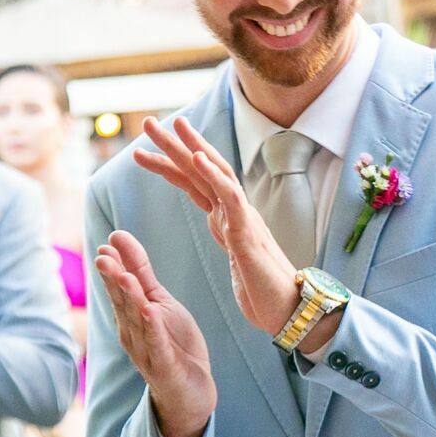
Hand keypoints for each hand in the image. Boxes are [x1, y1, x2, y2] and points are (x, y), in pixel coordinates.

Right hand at [95, 230, 216, 436]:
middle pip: (121, 303)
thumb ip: (140, 272)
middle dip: (112, 279)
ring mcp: (146, 351)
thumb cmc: (172, 343)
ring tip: (124, 276)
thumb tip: (118, 239)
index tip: (108, 242)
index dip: (114, 266)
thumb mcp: (158, 302)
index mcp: (129, 316)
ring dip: (129, 299)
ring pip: (136, 322)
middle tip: (103, 256)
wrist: (190, 391)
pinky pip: (157, 345)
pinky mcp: (164, 366)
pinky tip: (149, 311)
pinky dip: (152, 328)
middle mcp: (132, 333)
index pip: (119, 288)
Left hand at [135, 116, 301, 337]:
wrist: (292, 315)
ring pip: (216, 174)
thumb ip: (231, 241)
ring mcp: (244, 221)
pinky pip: (231, 198)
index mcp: (229, 221)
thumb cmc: (267, 294)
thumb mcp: (239, 263)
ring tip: (172, 125)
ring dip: (192, 147)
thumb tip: (223, 228)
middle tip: (149, 121)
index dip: (171, 165)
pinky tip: (197, 158)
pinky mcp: (249, 234)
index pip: (196, 185)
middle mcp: (237, 214)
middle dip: (175, 144)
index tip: (142, 150)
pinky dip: (214, 175)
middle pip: (203, 170)